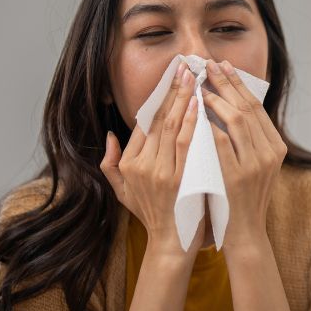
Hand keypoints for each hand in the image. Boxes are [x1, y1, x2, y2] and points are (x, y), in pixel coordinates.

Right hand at [100, 62, 205, 260]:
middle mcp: (142, 166)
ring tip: (193, 76)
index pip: (144, 123)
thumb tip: (111, 134)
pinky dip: (191, 122)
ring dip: (183, 98)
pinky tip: (199, 103)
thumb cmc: (153, 216)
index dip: (158, 98)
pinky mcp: (180, 179)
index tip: (171, 77)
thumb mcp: (123, 192)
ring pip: (171, 126)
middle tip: (184, 66)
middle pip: (157, 119)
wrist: (172, 245)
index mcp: (130, 164)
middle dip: (172, 89)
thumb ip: (111, 164)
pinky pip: (186, 143)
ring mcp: (161, 173)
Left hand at [201, 58, 286, 249]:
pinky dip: (209, 125)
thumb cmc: (241, 197)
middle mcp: (270, 153)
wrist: (244, 233)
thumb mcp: (254, 165)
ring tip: (200, 86)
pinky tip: (196, 112)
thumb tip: (230, 104)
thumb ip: (248, 139)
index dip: (238, 83)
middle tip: (208, 64)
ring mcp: (255, 165)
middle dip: (226, 83)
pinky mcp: (237, 177)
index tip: (222, 65)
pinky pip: (221, 143)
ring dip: (217, 99)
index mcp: (275, 147)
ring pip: (237, 121)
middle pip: (247, 107)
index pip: (256, 107)